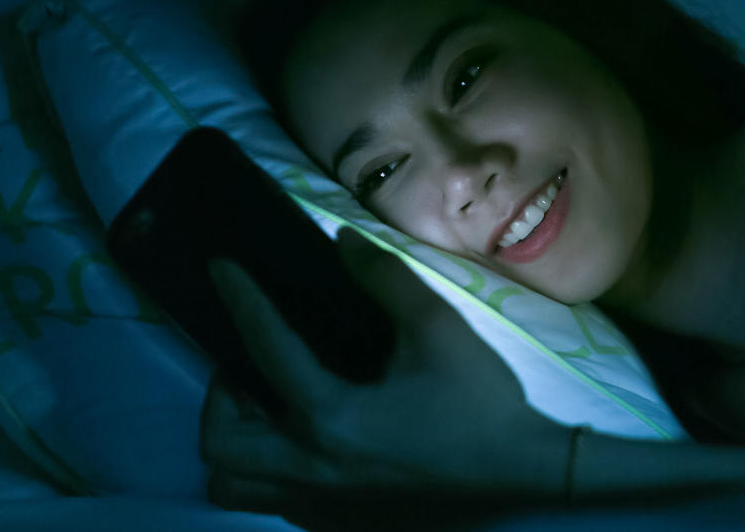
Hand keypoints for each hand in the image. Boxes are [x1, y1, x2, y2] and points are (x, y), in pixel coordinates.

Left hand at [200, 231, 568, 516]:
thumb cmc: (481, 403)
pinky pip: (273, 502)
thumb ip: (385, 279)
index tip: (220, 269)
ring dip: (234, 443)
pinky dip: (268, 471)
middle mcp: (312, 468)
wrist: (523, 474)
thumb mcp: (438, 329)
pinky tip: (304, 443)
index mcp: (332, 417)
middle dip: (220, 394)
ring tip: (266, 409)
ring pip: (234, 485)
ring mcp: (321, 504)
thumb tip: (341, 240)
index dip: (239, 299)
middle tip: (248, 364)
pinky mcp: (338, 523)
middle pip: (221, 442)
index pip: (266, 348)